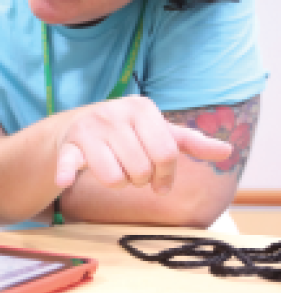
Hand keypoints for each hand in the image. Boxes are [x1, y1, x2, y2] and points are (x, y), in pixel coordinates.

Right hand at [54, 96, 231, 193]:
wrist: (74, 126)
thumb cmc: (124, 131)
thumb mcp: (156, 130)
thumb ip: (190, 141)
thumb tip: (227, 151)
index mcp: (140, 107)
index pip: (166, 153)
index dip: (166, 174)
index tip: (160, 180)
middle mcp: (113, 114)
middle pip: (141, 169)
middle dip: (140, 179)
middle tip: (132, 171)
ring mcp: (89, 130)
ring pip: (114, 178)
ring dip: (117, 184)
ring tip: (114, 171)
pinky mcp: (68, 146)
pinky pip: (69, 163)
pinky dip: (67, 173)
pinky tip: (65, 181)